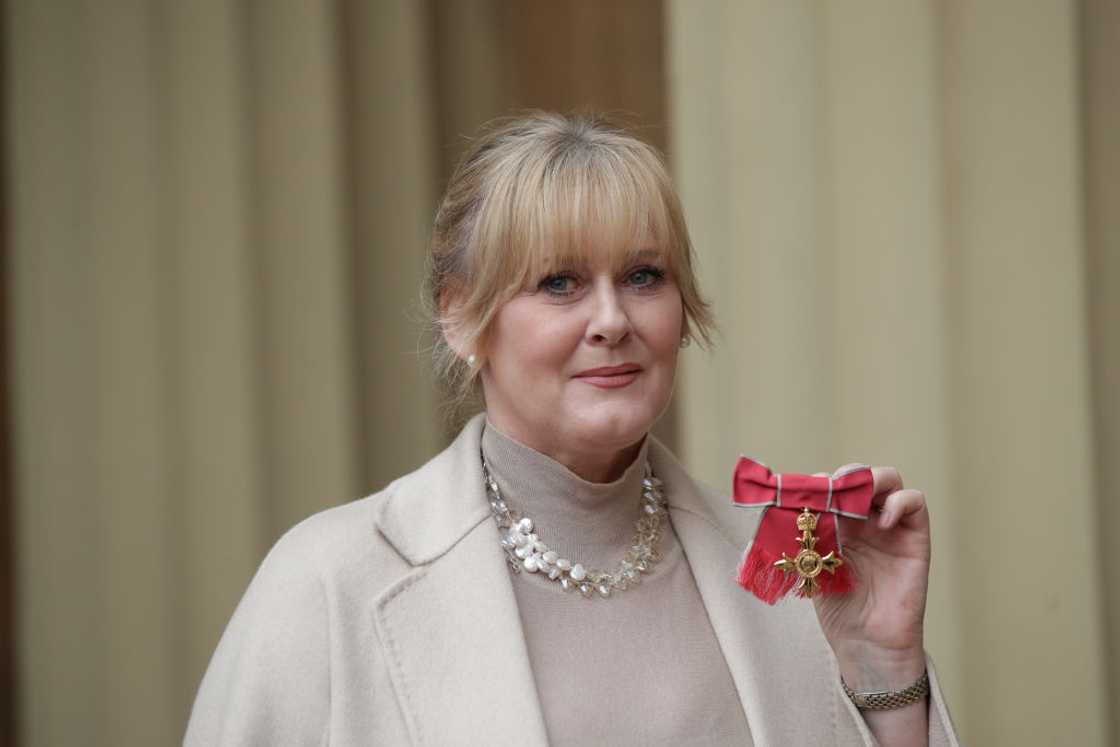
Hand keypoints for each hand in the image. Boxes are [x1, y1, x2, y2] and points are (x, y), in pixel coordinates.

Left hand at [811, 465, 930, 689]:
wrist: (865, 641)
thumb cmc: (837, 606)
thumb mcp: (814, 562)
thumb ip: (812, 532)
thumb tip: (800, 501)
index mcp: (837, 522)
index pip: (832, 485)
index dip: (819, 484)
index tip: (805, 496)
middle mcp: (864, 519)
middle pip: (859, 475)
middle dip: (844, 477)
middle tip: (832, 494)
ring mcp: (890, 525)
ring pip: (888, 480)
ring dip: (870, 481)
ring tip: (855, 503)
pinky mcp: (915, 537)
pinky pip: (915, 502)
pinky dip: (898, 501)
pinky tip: (880, 522)